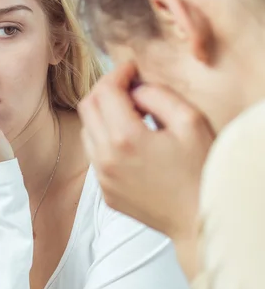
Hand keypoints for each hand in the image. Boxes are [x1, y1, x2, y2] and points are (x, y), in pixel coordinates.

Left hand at [79, 62, 214, 243]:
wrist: (198, 218)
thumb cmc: (201, 171)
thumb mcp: (190, 122)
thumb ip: (157, 96)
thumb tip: (134, 90)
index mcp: (125, 139)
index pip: (104, 92)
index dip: (117, 73)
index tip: (132, 70)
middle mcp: (105, 159)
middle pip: (87, 109)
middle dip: (105, 90)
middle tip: (129, 87)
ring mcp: (102, 179)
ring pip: (87, 133)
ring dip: (103, 116)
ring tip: (133, 116)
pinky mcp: (106, 193)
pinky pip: (95, 157)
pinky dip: (105, 141)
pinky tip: (131, 143)